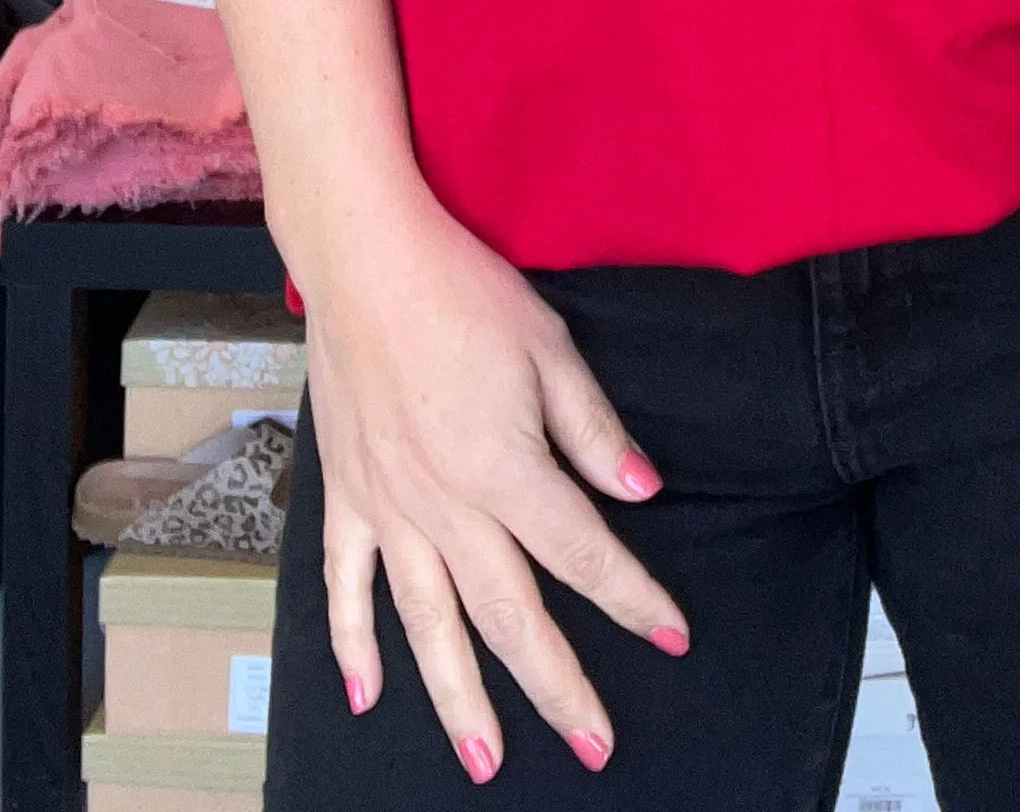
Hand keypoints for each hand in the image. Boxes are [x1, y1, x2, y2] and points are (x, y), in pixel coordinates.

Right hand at [302, 208, 691, 782]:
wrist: (366, 258)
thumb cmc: (463, 292)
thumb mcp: (550, 348)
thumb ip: (594, 430)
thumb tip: (643, 492)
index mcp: (505, 470)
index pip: (585, 554)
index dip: (634, 600)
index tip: (673, 637)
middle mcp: (445, 506)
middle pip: (510, 616)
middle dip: (557, 687)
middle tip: (594, 746)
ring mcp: (388, 509)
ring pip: (428, 626)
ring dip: (460, 701)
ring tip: (487, 762)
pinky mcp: (346, 496)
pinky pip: (346, 587)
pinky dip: (353, 647)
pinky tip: (367, 697)